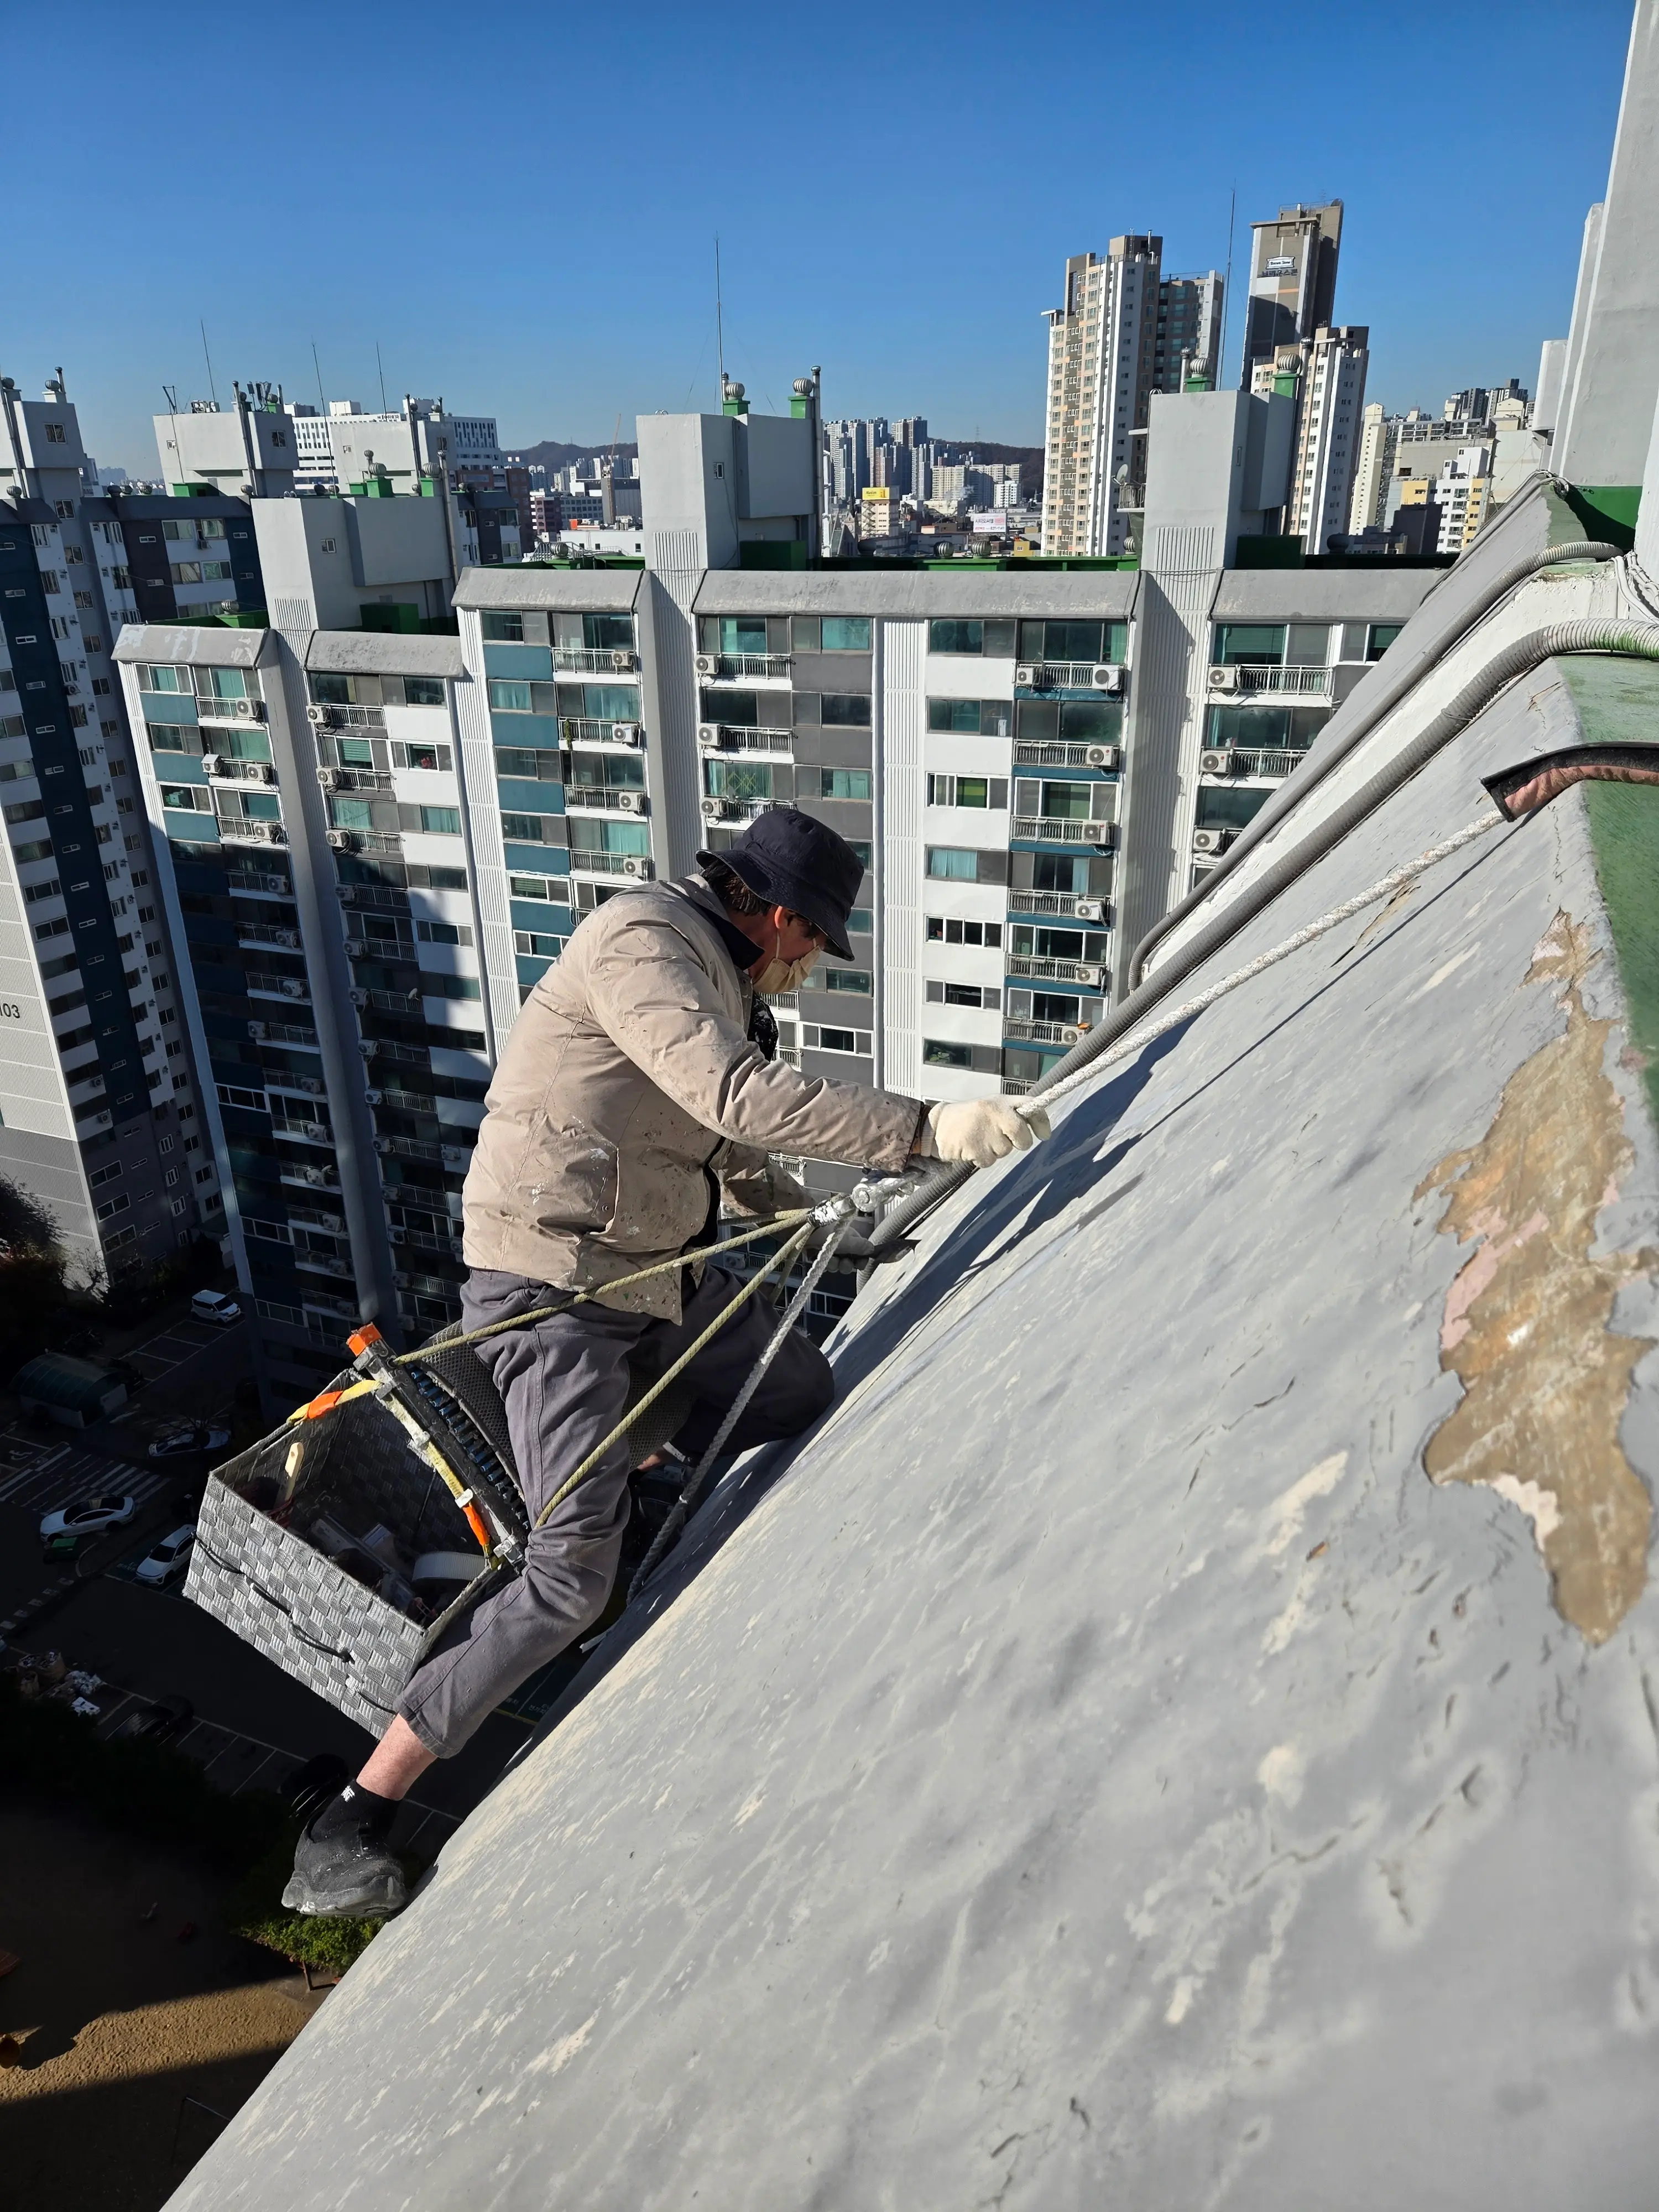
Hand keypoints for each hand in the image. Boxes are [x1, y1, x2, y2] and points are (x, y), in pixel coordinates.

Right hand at [913, 1099, 1051, 1168]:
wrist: (940, 1123)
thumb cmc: (975, 1116)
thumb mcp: (995, 1106)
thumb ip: (1018, 1115)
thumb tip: (1046, 1134)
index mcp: (1001, 1103)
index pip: (1030, 1108)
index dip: (1042, 1122)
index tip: (1045, 1135)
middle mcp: (994, 1114)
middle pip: (1023, 1140)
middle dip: (1020, 1143)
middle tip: (1004, 1138)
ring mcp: (984, 1132)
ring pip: (1004, 1152)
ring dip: (995, 1150)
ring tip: (979, 1138)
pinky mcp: (973, 1149)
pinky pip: (988, 1162)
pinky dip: (981, 1158)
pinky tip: (971, 1146)